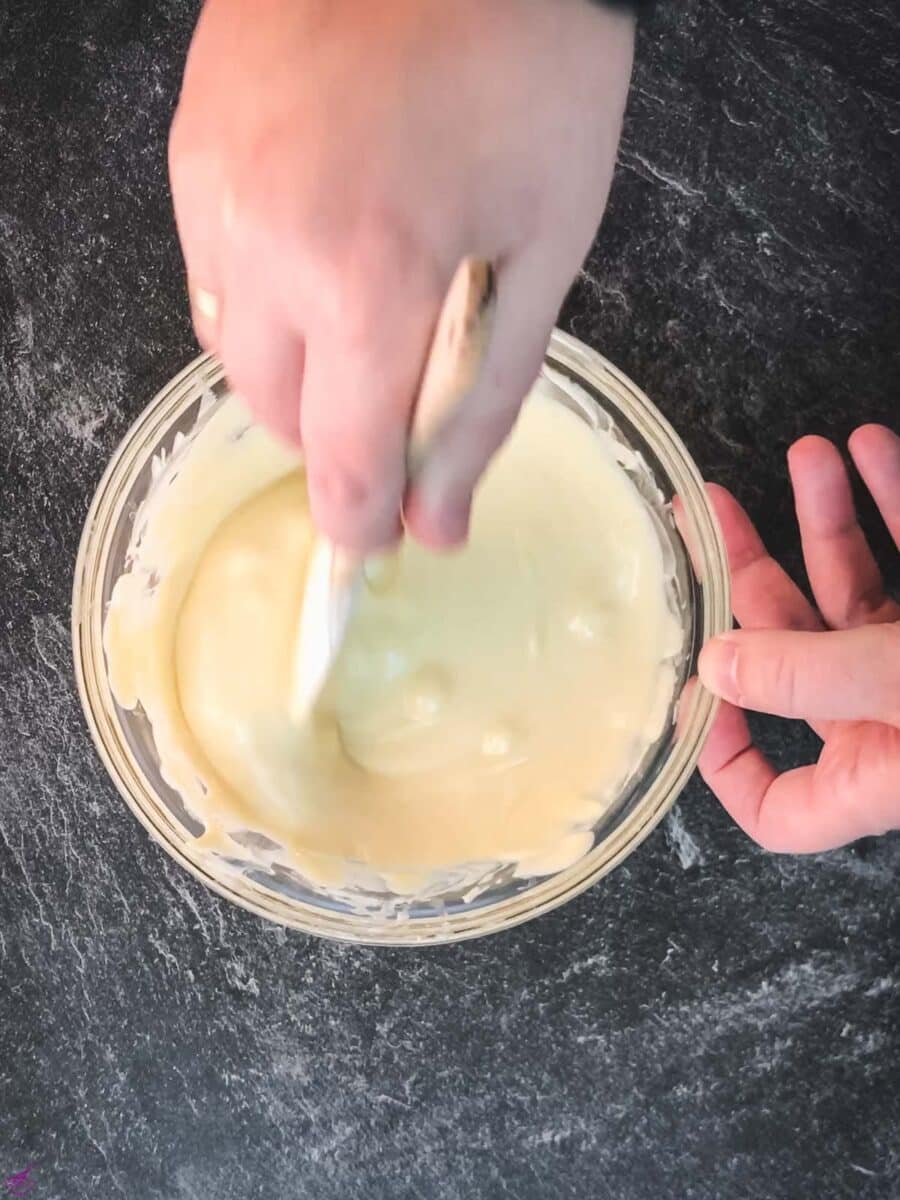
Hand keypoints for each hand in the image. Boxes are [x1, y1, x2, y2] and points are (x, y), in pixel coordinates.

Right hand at [169, 0, 633, 551]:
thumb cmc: (535, 72)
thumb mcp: (544, 253)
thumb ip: (484, 404)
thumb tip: (439, 522)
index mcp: (369, 275)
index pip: (343, 460)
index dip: (364, 517)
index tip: (384, 536)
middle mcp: (268, 242)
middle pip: (278, 415)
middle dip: (339, 433)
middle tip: (400, 394)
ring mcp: (215, 188)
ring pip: (234, 349)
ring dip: (298, 367)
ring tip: (366, 307)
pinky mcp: (192, 147)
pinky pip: (211, 273)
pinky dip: (264, 297)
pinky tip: (320, 248)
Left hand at [697, 425, 899, 851]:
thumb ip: (812, 674)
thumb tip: (714, 667)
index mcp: (881, 770)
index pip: (778, 810)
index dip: (723, 763)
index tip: (692, 684)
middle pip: (797, 661)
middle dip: (755, 582)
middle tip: (710, 513)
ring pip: (864, 597)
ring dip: (832, 522)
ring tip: (809, 453)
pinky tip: (871, 448)